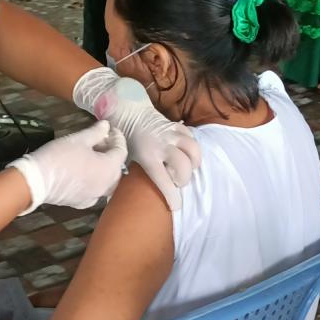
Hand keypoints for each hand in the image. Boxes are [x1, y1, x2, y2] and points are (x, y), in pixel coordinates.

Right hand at [8, 122, 127, 213]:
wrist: (35, 181)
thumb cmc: (59, 157)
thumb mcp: (79, 139)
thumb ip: (96, 132)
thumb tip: (106, 126)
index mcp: (109, 168)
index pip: (122, 151)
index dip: (117, 138)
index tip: (110, 129)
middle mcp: (106, 185)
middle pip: (116, 167)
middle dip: (111, 152)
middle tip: (100, 140)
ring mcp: (94, 196)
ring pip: (107, 181)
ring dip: (104, 167)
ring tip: (92, 155)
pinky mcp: (81, 203)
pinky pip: (94, 191)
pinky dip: (94, 181)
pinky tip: (84, 173)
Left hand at [106, 78, 201, 211]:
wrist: (127, 112)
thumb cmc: (126, 140)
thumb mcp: (127, 159)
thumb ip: (136, 174)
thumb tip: (137, 196)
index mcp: (148, 156)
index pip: (164, 180)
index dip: (172, 196)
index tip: (177, 206)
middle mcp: (162, 146)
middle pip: (184, 166)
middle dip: (183, 178)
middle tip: (177, 182)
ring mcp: (171, 134)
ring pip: (193, 150)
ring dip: (193, 162)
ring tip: (187, 167)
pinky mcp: (176, 126)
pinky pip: (191, 137)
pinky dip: (191, 147)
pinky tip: (185, 152)